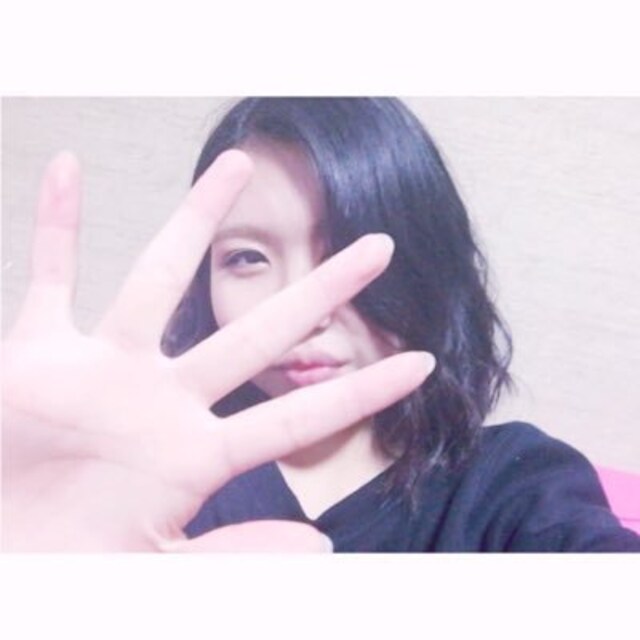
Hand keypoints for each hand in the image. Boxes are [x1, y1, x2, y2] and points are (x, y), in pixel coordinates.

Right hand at [1, 151, 433, 551]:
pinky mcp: (37, 354)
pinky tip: (66, 169)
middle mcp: (160, 399)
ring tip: (235, 163)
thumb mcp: (154, 572)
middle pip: (256, 332)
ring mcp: (102, 369)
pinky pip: (49, 276)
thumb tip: (320, 546)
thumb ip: (235, 558)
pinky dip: (56, 225)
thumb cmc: (66, 567)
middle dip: (320, 290)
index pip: (295, 418)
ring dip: (193, 221)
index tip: (423, 363)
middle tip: (381, 244)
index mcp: (194, 457)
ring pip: (158, 280)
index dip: (361, 393)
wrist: (3, 554)